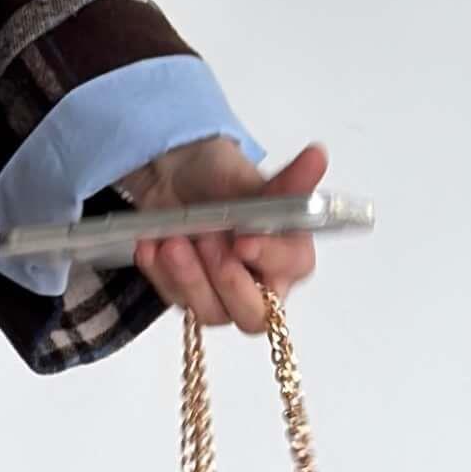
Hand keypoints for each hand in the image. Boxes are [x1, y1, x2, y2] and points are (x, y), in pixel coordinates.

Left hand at [114, 132, 330, 334]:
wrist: (176, 177)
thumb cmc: (222, 181)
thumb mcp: (251, 177)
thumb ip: (286, 182)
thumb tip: (318, 157)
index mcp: (289, 254)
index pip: (291, 269)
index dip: (269, 258)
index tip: (244, 240)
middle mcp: (260, 282)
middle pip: (252, 314)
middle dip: (226, 280)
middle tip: (208, 241)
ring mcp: (222, 295)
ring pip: (210, 312)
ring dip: (188, 277)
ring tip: (173, 241)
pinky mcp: (187, 296)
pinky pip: (174, 299)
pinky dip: (160, 273)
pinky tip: (152, 244)